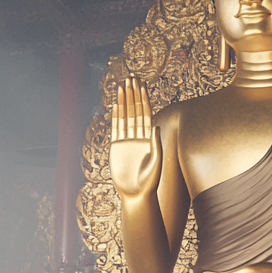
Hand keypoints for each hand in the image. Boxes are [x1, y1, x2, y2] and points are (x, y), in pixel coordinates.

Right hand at [109, 78, 162, 199]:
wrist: (136, 194)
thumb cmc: (150, 181)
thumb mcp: (156, 162)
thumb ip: (155, 144)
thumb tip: (155, 126)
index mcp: (149, 137)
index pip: (146, 113)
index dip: (143, 99)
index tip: (142, 85)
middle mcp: (138, 136)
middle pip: (135, 110)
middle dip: (133, 94)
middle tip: (131, 78)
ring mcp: (127, 140)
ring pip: (125, 116)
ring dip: (124, 101)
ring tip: (122, 85)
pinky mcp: (116, 146)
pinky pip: (116, 128)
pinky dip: (115, 116)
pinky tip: (115, 104)